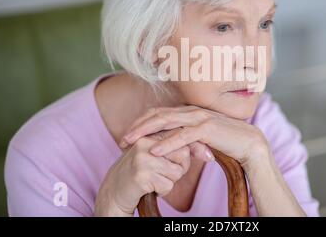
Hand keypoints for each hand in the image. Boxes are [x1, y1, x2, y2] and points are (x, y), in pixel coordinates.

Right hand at [94, 131, 211, 216]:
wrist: (115, 190)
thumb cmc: (141, 171)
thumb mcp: (157, 155)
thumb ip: (175, 146)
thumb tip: (206, 148)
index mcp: (150, 134)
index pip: (180, 135)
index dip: (196, 147)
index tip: (209, 157)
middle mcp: (145, 142)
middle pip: (182, 154)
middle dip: (181, 168)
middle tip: (166, 173)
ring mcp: (142, 158)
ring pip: (176, 171)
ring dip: (171, 181)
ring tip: (156, 179)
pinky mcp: (141, 174)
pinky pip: (167, 185)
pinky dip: (163, 191)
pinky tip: (151, 188)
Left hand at [119, 105, 268, 166]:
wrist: (250, 143)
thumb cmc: (226, 141)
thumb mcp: (202, 138)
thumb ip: (187, 137)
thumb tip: (173, 143)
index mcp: (189, 111)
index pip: (160, 113)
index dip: (142, 122)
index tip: (129, 134)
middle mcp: (192, 111)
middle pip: (158, 115)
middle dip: (138, 126)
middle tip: (122, 138)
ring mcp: (199, 117)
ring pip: (166, 122)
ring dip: (146, 132)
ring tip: (130, 142)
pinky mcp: (207, 128)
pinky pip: (182, 136)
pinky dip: (167, 143)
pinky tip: (154, 149)